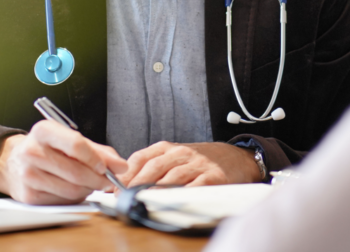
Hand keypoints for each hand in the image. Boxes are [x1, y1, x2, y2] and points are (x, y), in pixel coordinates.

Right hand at [0, 120, 127, 204]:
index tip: (109, 167)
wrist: (12, 162)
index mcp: (43, 131)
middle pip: (76, 171)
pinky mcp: (29, 196)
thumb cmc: (46, 148)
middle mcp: (32, 151)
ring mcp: (28, 175)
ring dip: (88, 189)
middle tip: (109, 181)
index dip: (96, 158)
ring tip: (90, 183)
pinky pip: (63, 201)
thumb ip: (97, 150)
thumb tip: (120, 166)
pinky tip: (74, 189)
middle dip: (99, 179)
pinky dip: (75, 198)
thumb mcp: (68, 139)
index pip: (75, 144)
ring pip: (72, 189)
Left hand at [120, 141, 260, 187]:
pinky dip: (182, 194)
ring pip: (172, 177)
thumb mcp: (175, 157)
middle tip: (125, 198)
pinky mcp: (213, 177)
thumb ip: (154, 166)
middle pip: (154, 167)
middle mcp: (181, 153)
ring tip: (143, 201)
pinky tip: (172, 202)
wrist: (235, 157)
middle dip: (136, 184)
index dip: (126, 174)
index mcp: (168, 147)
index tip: (114, 189)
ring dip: (155, 191)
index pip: (141, 157)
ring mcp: (198, 164)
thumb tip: (125, 185)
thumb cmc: (200, 160)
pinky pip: (195, 186)